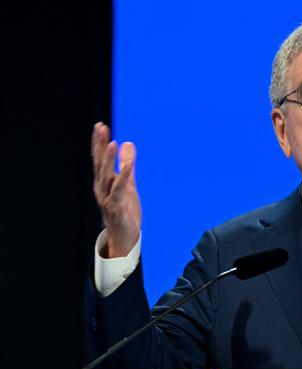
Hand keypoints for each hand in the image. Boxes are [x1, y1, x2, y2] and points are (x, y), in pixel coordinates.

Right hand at [92, 122, 141, 257]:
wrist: (124, 237)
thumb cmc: (124, 210)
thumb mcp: (128, 184)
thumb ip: (127, 165)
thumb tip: (127, 143)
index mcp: (103, 182)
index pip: (100, 159)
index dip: (99, 142)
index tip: (100, 125)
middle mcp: (102, 188)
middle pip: (99, 164)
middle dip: (99, 145)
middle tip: (100, 128)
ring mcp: (107, 198)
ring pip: (106, 176)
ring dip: (108, 160)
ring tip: (111, 143)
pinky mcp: (116, 208)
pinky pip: (119, 191)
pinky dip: (124, 177)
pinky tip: (130, 166)